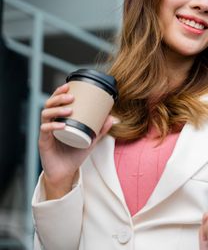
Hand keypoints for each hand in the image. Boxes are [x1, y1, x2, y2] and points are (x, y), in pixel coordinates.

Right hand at [39, 83, 114, 199]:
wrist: (66, 172)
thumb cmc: (75, 154)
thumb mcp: (91, 140)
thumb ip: (100, 129)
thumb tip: (113, 117)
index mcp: (59, 119)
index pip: (56, 101)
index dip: (60, 92)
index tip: (68, 85)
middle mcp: (51, 123)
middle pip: (49, 104)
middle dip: (58, 98)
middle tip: (71, 97)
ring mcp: (46, 132)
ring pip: (45, 115)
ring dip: (57, 110)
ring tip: (69, 110)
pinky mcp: (43, 142)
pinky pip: (44, 131)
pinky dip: (53, 126)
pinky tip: (62, 125)